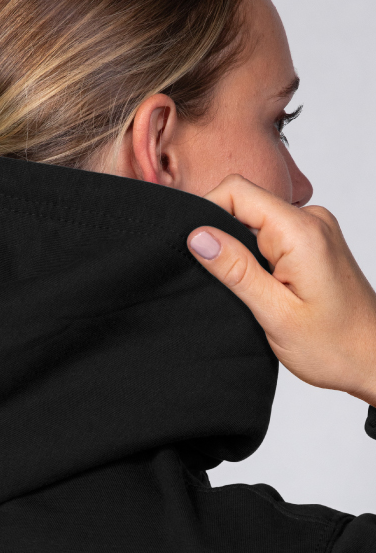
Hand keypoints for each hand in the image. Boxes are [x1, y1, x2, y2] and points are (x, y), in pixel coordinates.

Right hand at [186, 174, 375, 407]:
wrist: (373, 360)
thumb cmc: (334, 346)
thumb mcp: (275, 313)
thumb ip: (236, 270)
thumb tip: (198, 236)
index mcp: (301, 232)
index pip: (237, 191)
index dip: (206, 212)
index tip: (194, 250)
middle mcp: (311, 220)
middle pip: (244, 202)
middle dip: (221, 235)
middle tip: (220, 280)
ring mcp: (314, 229)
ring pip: (254, 220)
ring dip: (238, 249)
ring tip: (246, 289)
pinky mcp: (312, 242)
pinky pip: (269, 233)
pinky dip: (254, 255)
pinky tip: (259, 286)